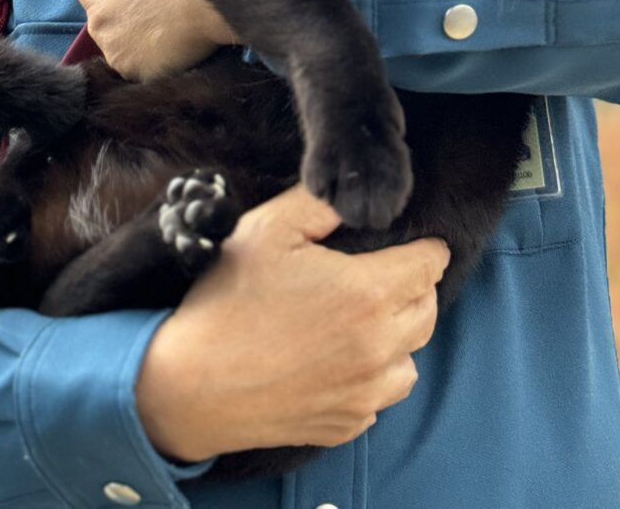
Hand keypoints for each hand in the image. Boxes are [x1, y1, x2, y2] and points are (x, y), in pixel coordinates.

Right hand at [136, 184, 448, 461]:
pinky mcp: (345, 424)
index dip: (424, 247)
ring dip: (398, 337)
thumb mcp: (268, 228)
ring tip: (362, 319)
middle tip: (384, 273)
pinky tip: (337, 358)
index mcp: (367, 294)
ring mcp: (364, 394)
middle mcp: (378, 348)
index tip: (411, 242)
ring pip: (410, 360)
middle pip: (428, 312)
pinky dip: (370, 377)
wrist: (190, 385)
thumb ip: (320, 203)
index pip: (430, 266)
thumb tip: (354, 194)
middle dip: (416, 288)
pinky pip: (379, 398)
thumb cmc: (227, 300)